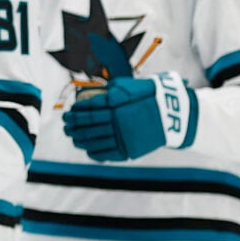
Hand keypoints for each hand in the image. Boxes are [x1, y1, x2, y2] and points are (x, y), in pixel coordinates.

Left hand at [62, 73, 197, 161]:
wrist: (174, 114)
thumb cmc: (151, 97)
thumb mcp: (132, 86)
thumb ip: (112, 91)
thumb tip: (94, 95)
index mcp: (117, 104)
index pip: (89, 108)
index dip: (76, 111)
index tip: (68, 112)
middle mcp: (118, 121)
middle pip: (88, 125)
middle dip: (73, 125)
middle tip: (65, 125)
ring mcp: (123, 136)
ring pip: (95, 140)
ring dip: (80, 139)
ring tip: (72, 137)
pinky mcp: (130, 150)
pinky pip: (107, 154)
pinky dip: (95, 153)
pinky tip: (87, 150)